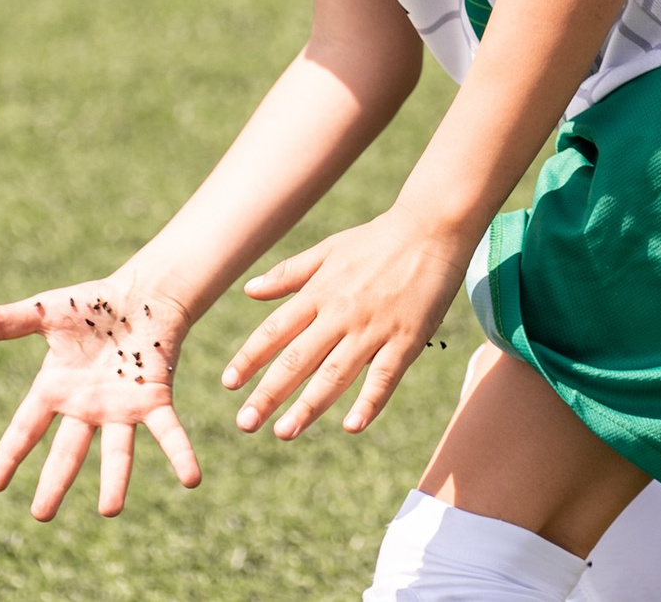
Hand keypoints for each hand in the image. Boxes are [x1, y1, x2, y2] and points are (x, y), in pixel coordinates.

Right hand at [0, 278, 200, 516]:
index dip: (10, 454)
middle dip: (55, 483)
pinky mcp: (154, 399)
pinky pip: (168, 431)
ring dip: (116, 481)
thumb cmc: (91, 305)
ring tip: (111, 511)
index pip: (27, 428)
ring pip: (117, 452)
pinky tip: (191, 479)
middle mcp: (86, 407)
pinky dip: (179, 454)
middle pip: (68, 452)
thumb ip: (5, 322)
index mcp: (56, 388)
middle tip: (42, 516)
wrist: (141, 294)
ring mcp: (121, 407)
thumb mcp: (44, 312)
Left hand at [222, 204, 468, 439]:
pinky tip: (352, 426)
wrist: (431, 228)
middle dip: (269, 393)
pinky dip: (369, 402)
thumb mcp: (327, 250)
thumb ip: (289, 274)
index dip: (250, 358)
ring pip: (335, 373)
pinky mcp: (406, 339)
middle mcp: (340, 313)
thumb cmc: (376, 240)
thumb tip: (248, 291)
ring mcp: (374, 328)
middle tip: (245, 423)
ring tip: (284, 432)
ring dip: (308, 406)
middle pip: (298, 359)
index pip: (275, 331)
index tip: (229, 384)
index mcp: (319, 292)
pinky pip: (384, 376)